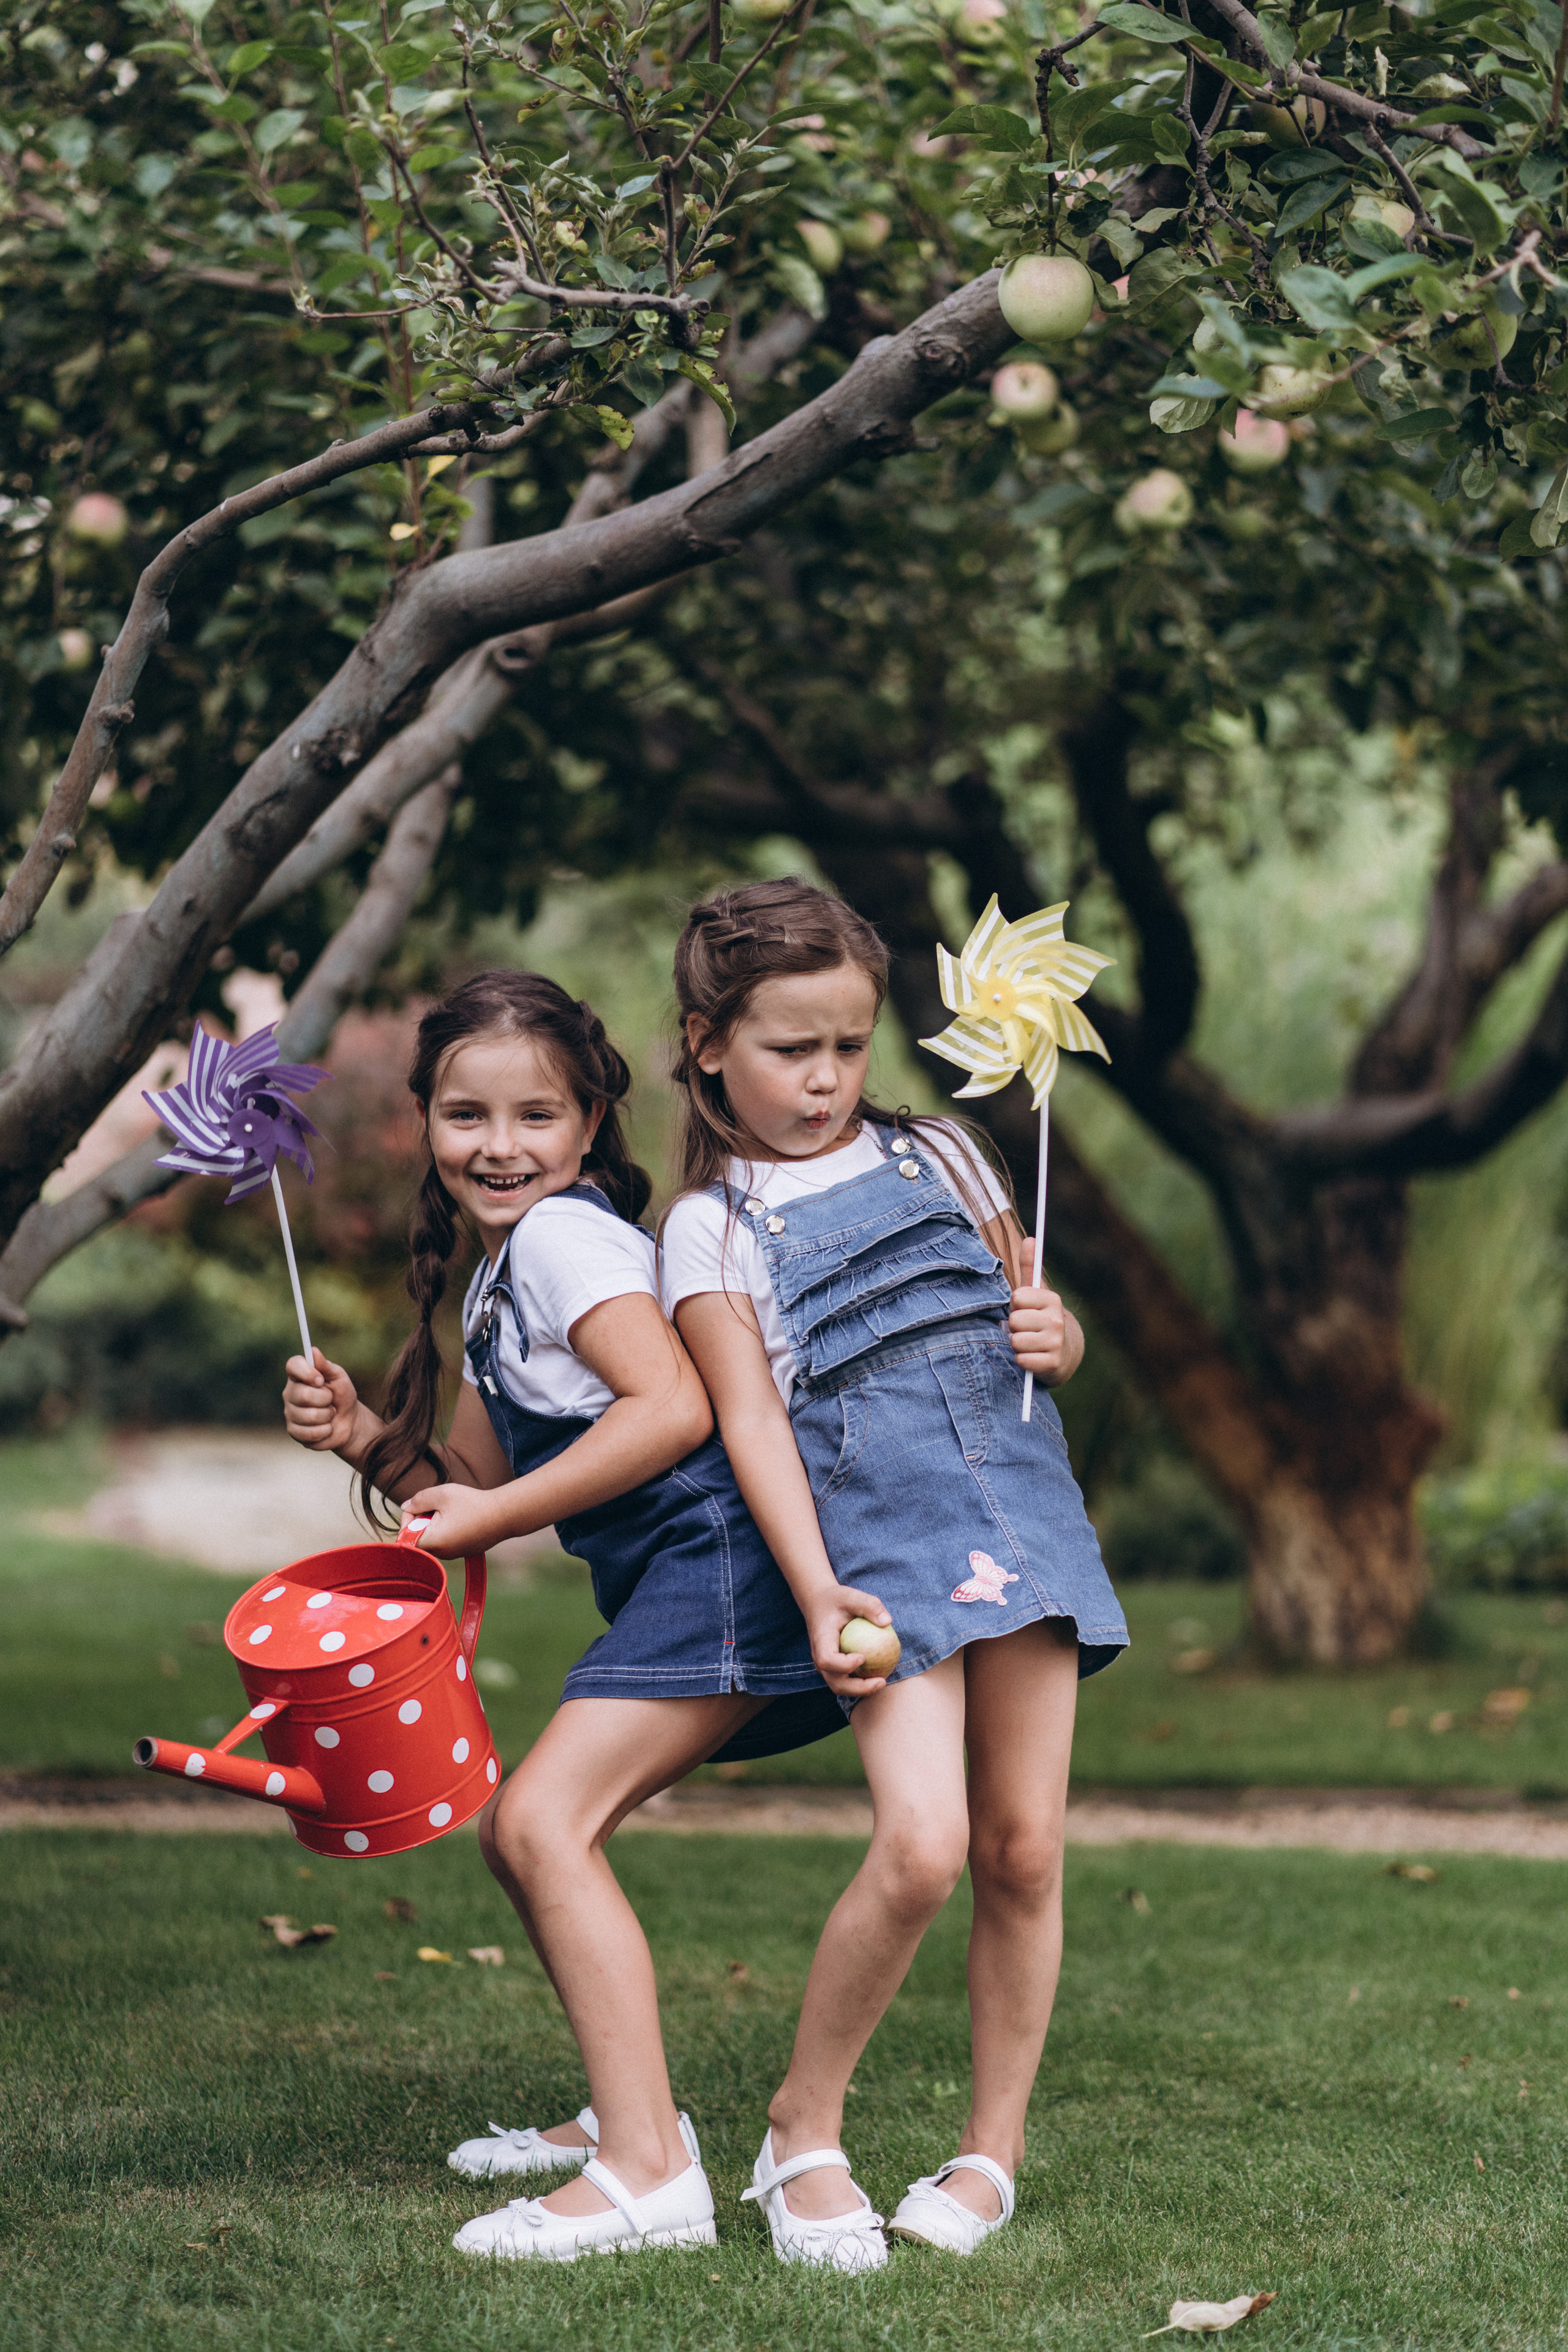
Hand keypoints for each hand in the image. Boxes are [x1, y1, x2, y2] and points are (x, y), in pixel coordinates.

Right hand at [283, 1348, 358, 1451]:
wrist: (349, 1421)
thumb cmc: (342, 1395)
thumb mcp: (339, 1378)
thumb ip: (326, 1366)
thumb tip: (313, 1350)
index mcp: (299, 1376)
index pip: (293, 1365)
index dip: (306, 1372)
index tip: (321, 1379)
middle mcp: (290, 1393)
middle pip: (304, 1394)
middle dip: (326, 1399)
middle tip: (330, 1400)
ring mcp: (290, 1413)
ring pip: (309, 1416)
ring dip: (327, 1415)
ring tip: (329, 1413)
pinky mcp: (294, 1431)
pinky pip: (310, 1432)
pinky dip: (325, 1430)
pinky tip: (326, 1427)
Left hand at [402, 1482, 502, 1559]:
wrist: (504, 1514)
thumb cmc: (472, 1503)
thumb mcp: (441, 1494)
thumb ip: (418, 1499)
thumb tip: (405, 1507)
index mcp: (432, 1541)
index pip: (404, 1536)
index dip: (407, 1518)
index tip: (420, 1505)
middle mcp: (441, 1554)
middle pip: (418, 1538)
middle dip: (422, 1519)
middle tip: (437, 1505)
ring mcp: (453, 1555)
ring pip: (433, 1538)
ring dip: (435, 1523)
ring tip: (451, 1510)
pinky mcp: (463, 1551)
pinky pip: (446, 1541)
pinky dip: (447, 1529)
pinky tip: (461, 1517)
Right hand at [808, 1585, 895, 1698]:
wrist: (820, 1603)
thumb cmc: (837, 1599)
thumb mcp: (851, 1595)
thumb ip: (869, 1605)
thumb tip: (887, 1621)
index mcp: (821, 1640)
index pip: (827, 1660)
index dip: (844, 1665)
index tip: (863, 1657)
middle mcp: (819, 1657)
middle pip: (835, 1683)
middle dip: (858, 1688)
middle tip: (881, 1681)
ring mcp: (825, 1665)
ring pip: (840, 1686)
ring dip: (861, 1689)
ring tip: (882, 1682)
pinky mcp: (833, 1667)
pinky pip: (846, 1680)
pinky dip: (861, 1683)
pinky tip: (880, 1675)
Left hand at [1006, 1249, 1083, 1386]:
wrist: (1063, 1352)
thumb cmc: (1040, 1318)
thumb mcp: (1036, 1294)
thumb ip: (1028, 1268)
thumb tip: (1029, 1238)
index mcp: (1051, 1299)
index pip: (1016, 1298)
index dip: (1015, 1306)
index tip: (1024, 1310)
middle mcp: (1056, 1319)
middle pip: (1014, 1320)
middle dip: (1014, 1326)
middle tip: (1025, 1329)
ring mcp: (1056, 1342)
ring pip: (1016, 1341)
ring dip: (1017, 1344)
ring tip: (1028, 1343)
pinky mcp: (1052, 1363)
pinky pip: (1022, 1360)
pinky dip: (1022, 1360)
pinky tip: (1032, 1357)